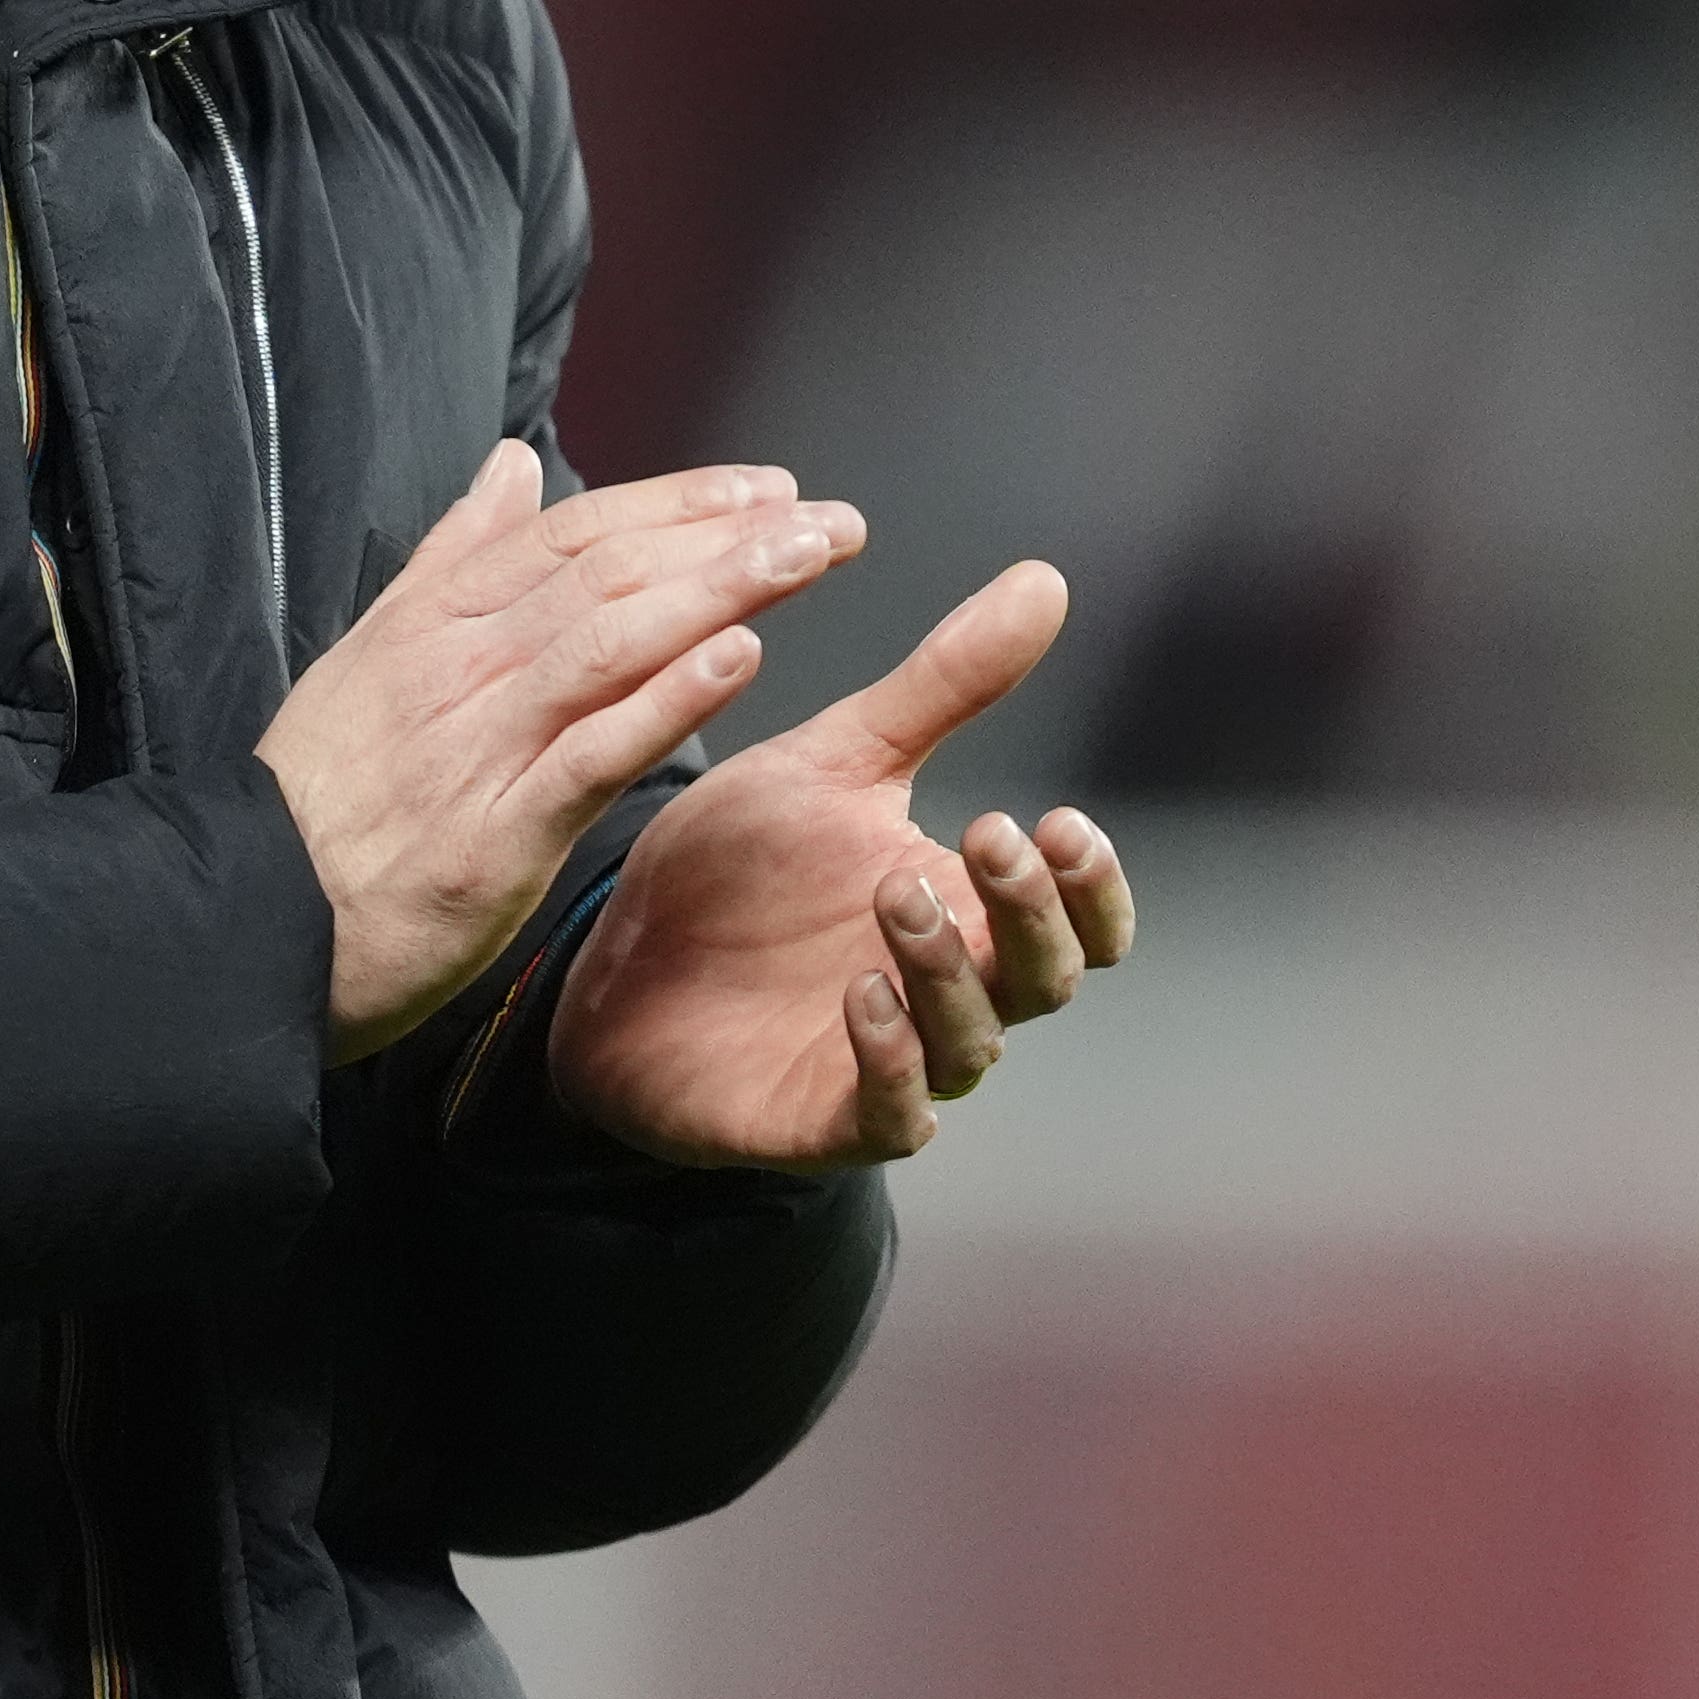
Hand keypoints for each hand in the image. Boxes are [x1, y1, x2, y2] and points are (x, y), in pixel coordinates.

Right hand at [257, 441, 873, 1061]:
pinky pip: (594, 751)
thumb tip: (511, 465)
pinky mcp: (497, 830)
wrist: (250, 920)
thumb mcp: (372, 652)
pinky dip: (667, 699)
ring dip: (718, 593)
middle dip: (727, 538)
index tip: (767, 487)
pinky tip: (739, 661)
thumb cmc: (320, 796)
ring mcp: (482, 743)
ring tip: (806, 559)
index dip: (678, 503)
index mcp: (439, 618)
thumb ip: (452, 558)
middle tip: (826, 519)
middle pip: (611, 574)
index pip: (577, 534)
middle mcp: (465, 664)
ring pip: (612, 642)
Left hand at [546, 557, 1134, 1167]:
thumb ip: (943, 685)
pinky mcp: (822, 1119)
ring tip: (897, 895)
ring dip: (948, 969)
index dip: (1090, 885)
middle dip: (1031, 913)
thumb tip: (1041, 580)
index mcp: (967, 909)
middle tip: (987, 836)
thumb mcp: (839, 760)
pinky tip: (864, 994)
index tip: (1057, 821)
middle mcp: (950, 995)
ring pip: (972, 1042)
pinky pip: (890, 1113)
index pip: (1082, 922)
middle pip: (1047, 979)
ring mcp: (891, 1064)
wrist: (608, 958)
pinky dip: (891, 1059)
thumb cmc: (737, 867)